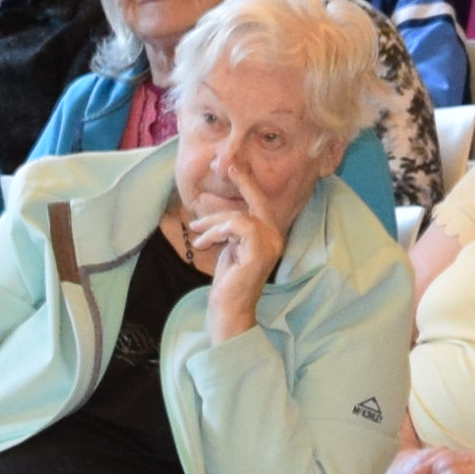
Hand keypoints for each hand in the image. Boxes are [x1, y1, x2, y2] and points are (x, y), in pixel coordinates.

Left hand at [187, 168, 297, 338]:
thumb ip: (231, 230)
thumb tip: (219, 215)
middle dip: (243, 182)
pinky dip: (217, 232)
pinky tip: (205, 244)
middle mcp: (276, 238)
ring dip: (213, 224)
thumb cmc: (227, 281)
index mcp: (270, 236)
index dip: (249, 183)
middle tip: (227, 166)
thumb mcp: (229, 248)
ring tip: (198, 235)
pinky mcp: (259, 252)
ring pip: (240, 217)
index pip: (261, 205)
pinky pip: (237, 227)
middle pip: (257, 202)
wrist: (228, 309)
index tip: (235, 165)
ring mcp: (271, 245)